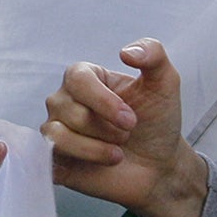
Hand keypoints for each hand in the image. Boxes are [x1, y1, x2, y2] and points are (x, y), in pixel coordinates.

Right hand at [44, 39, 209, 216]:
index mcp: (83, 76)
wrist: (159, 165)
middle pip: (73, 112)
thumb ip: (152, 53)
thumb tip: (125, 52)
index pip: (77, 79)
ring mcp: (56, 129)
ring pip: (59, 136)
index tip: (131, 120)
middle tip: (126, 135)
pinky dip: (85, 160)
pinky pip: (53, 156)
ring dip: (97, 149)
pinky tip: (104, 162)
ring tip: (117, 151)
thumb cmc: (156, 121)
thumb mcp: (163, 82)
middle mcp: (63, 100)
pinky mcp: (54, 159)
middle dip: (108, 129)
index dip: (105, 102)